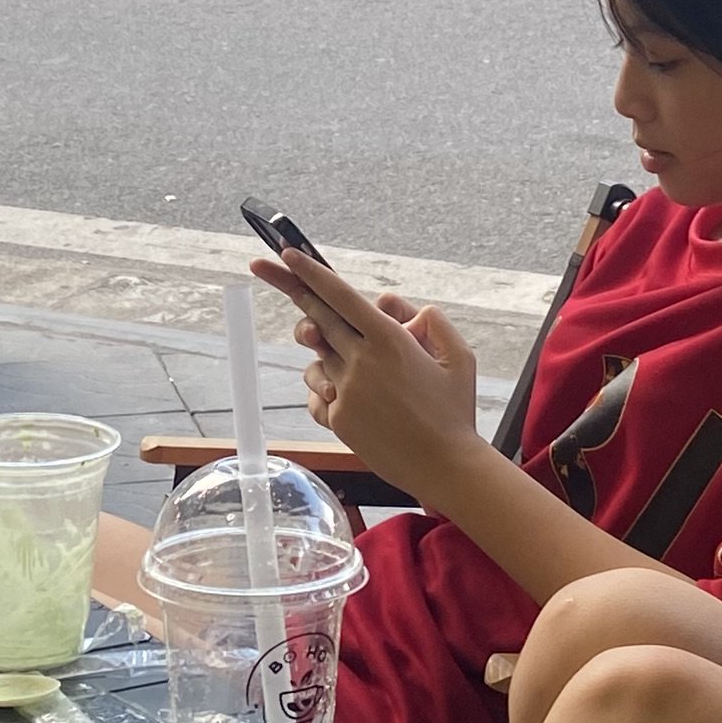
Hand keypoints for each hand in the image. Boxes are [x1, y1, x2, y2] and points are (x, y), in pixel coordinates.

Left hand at [253, 258, 476, 485]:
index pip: (341, 296)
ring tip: (362, 374)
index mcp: (390, 340)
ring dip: (326, 355)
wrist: (446, 467)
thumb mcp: (459, 357)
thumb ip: (430, 321)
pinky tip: (356, 403)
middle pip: (316, 317)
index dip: (310, 273)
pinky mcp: (337, 419)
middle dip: (289, 288)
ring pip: (317, 359)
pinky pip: (317, 394)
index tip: (287, 255)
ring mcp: (345, 391)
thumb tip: (390, 305)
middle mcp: (361, 361)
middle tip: (262, 266)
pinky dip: (329, 391)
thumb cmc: (455, 411)